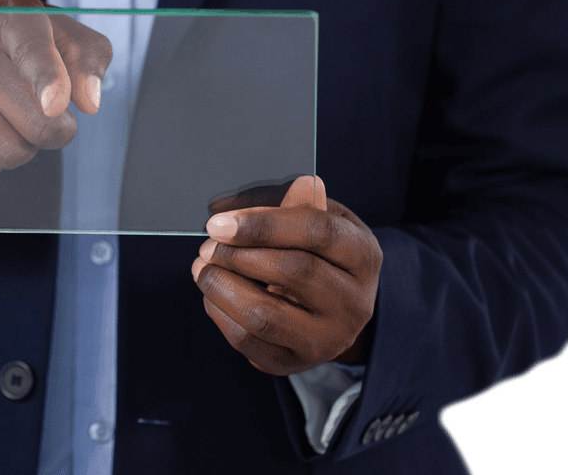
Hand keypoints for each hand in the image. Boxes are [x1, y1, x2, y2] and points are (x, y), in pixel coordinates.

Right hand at [0, 0, 111, 183]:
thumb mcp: (40, 20)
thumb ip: (84, 52)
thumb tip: (90, 104)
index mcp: (10, 17)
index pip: (31, 48)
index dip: (48, 78)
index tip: (55, 104)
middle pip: (39, 125)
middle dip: (51, 130)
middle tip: (39, 113)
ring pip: (8, 153)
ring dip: (18, 148)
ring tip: (1, 119)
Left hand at [191, 176, 381, 374]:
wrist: (337, 307)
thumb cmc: (320, 252)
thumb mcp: (317, 218)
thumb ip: (284, 205)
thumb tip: (230, 206)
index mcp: (363, 256)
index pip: (318, 231)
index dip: (264, 224)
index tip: (220, 223)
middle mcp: (353, 303)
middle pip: (293, 271)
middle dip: (238, 255)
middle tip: (209, 245)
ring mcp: (327, 339)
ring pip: (266, 315)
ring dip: (222, 287)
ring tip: (203, 267)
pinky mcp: (295, 362)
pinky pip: (247, 341)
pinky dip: (219, 313)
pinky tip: (212, 294)